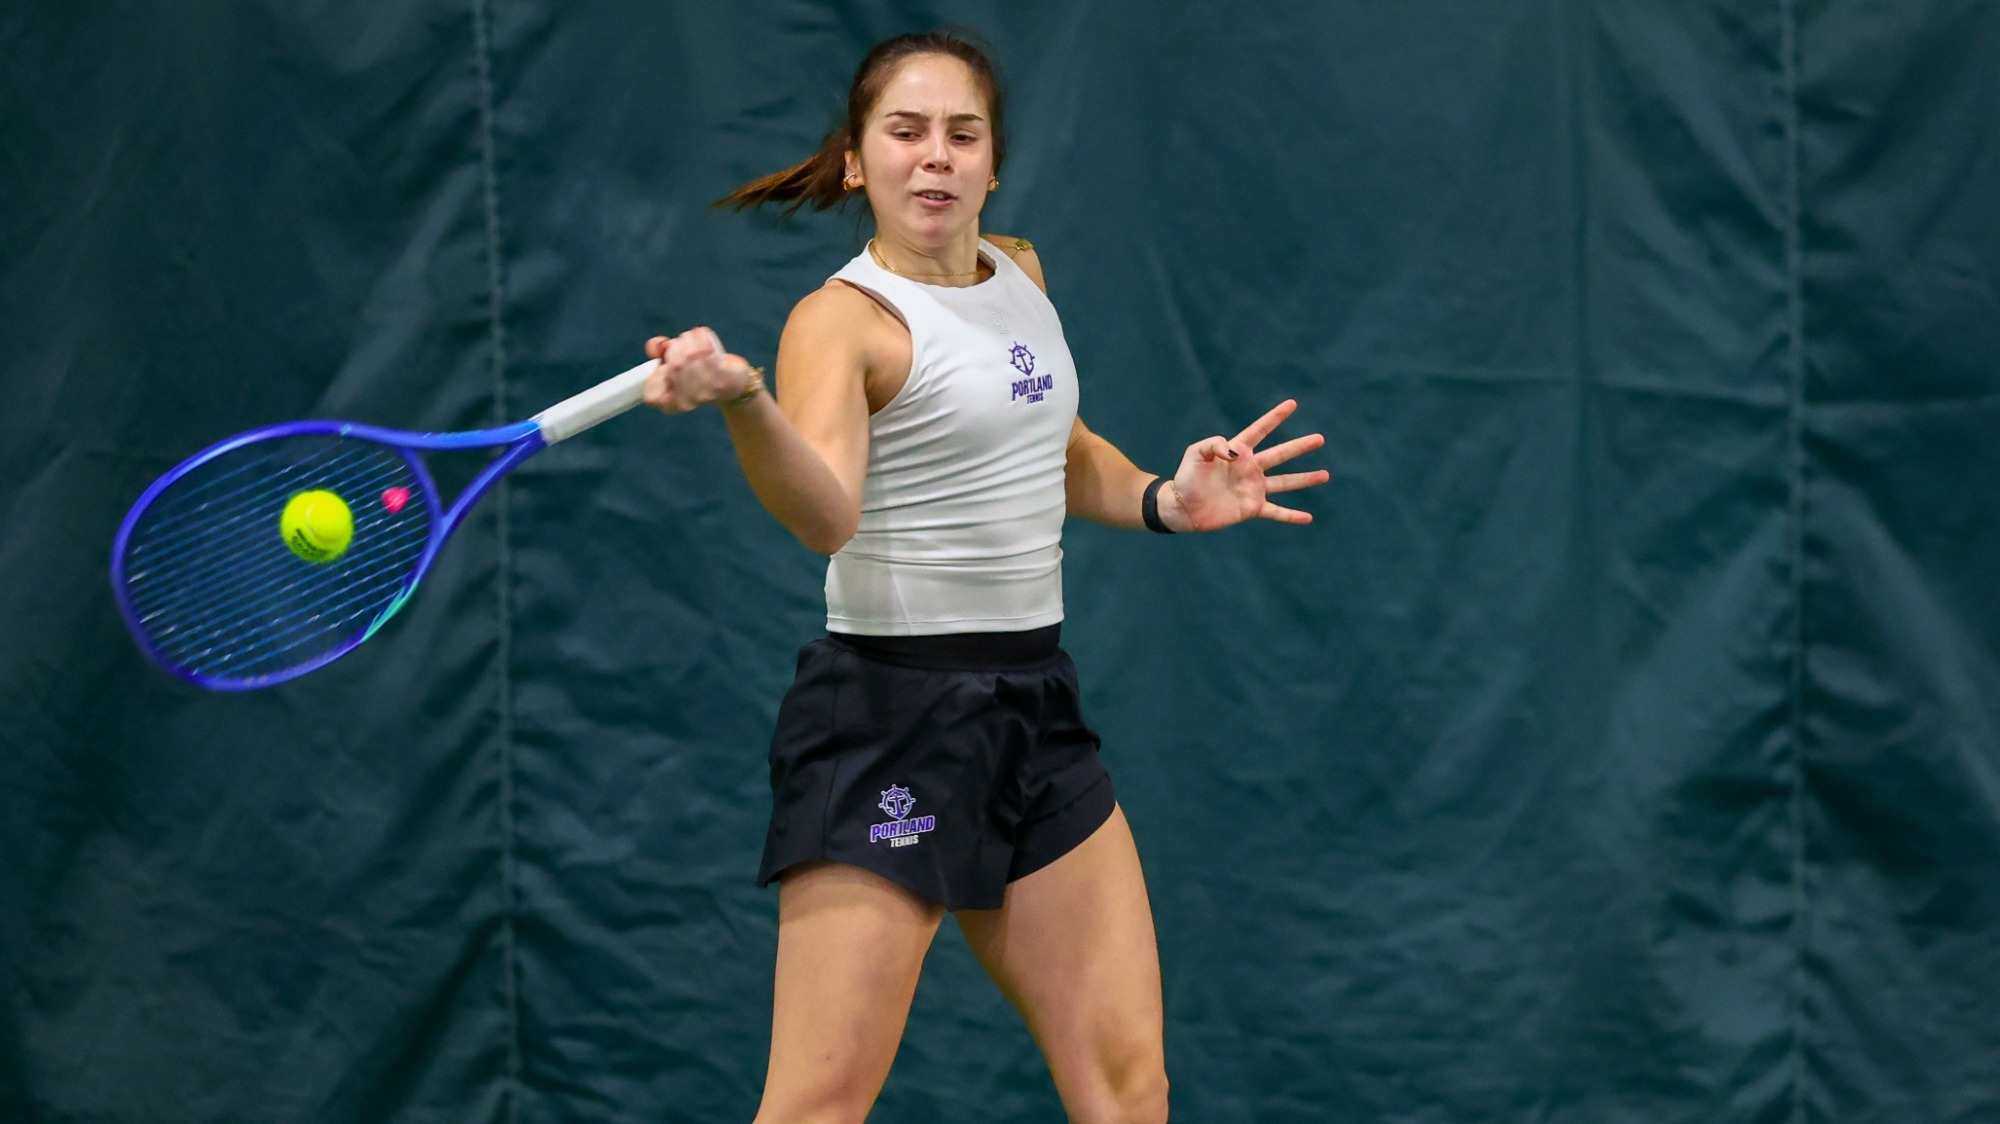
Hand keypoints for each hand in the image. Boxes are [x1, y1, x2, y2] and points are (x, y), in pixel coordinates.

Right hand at [641, 327, 762, 413]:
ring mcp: (706, 393)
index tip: (664, 363)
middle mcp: (687, 403)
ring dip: (690, 339)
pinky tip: (703, 334)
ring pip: (691, 356)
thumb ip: (658, 352)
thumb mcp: (673, 364)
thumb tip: (657, 344)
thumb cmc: (698, 372)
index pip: (651, 395)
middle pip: (674, 365)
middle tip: (683, 342)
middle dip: (677, 346)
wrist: (733, 385)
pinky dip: (702, 338)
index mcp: (670, 403)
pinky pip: (707, 352)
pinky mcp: (723, 380)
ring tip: (694, 337)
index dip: (656, 374)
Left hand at [1162, 400, 1328, 530]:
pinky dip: (1291, 515)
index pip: (1260, 430)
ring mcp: (1253, 488)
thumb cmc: (1187, 477)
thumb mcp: (1195, 453)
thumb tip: (1236, 453)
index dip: (1275, 417)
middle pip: (1280, 454)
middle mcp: (1250, 468)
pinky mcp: (1252, 508)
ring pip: (1285, 482)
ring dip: (1305, 479)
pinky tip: (1308, 518)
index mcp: (1238, 451)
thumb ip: (1214, 445)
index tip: (1292, 404)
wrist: (1182, 507)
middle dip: (1300, 446)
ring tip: (1326, 475)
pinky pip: (1276, 512)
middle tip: (1320, 438)